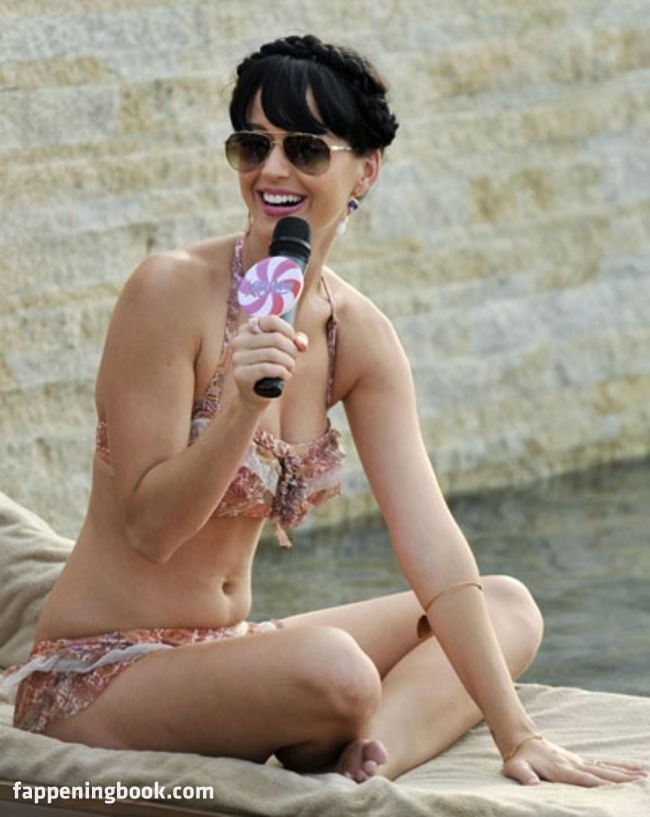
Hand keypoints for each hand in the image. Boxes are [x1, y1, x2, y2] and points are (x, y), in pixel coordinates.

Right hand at [230, 315, 307, 403]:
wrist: (256, 394)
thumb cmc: (272, 367)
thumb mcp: (284, 350)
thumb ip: (296, 341)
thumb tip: (302, 344)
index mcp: (248, 329)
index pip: (272, 320)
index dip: (289, 331)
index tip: (294, 343)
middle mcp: (239, 341)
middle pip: (275, 338)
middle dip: (292, 351)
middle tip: (294, 361)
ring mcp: (237, 358)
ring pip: (272, 353)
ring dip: (289, 363)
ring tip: (290, 369)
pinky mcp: (240, 374)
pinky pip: (267, 368)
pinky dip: (282, 372)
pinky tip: (286, 376)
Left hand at [503, 735, 646, 786]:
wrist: (520, 740)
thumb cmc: (518, 759)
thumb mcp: (516, 768)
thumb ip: (524, 776)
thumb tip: (532, 785)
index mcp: (561, 769)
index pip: (583, 779)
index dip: (599, 785)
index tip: (616, 790)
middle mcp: (573, 764)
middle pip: (600, 773)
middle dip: (620, 779)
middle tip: (641, 782)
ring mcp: (578, 762)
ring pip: (605, 768)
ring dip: (624, 773)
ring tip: (643, 775)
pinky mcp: (579, 761)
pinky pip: (602, 764)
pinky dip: (618, 766)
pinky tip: (634, 768)